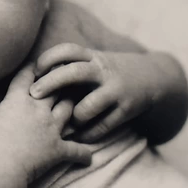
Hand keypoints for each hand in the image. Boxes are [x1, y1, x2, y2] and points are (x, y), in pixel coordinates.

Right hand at [0, 63, 91, 187]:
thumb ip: (7, 107)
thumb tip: (12, 107)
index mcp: (18, 99)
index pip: (28, 76)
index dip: (35, 67)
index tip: (40, 64)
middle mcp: (38, 109)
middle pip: (55, 87)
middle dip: (61, 78)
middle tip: (67, 73)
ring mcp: (50, 128)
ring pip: (68, 108)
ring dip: (72, 105)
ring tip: (79, 101)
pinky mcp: (56, 149)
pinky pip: (76, 150)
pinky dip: (83, 154)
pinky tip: (88, 157)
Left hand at [30, 43, 178, 142]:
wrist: (155, 78)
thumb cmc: (110, 72)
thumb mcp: (94, 61)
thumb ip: (71, 67)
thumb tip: (32, 77)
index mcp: (93, 57)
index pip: (67, 50)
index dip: (48, 58)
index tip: (35, 70)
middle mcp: (104, 71)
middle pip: (73, 73)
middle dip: (50, 83)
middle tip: (33, 95)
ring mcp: (116, 91)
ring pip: (88, 105)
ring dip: (73, 116)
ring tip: (65, 122)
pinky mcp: (126, 110)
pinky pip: (103, 126)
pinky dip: (88, 134)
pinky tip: (78, 137)